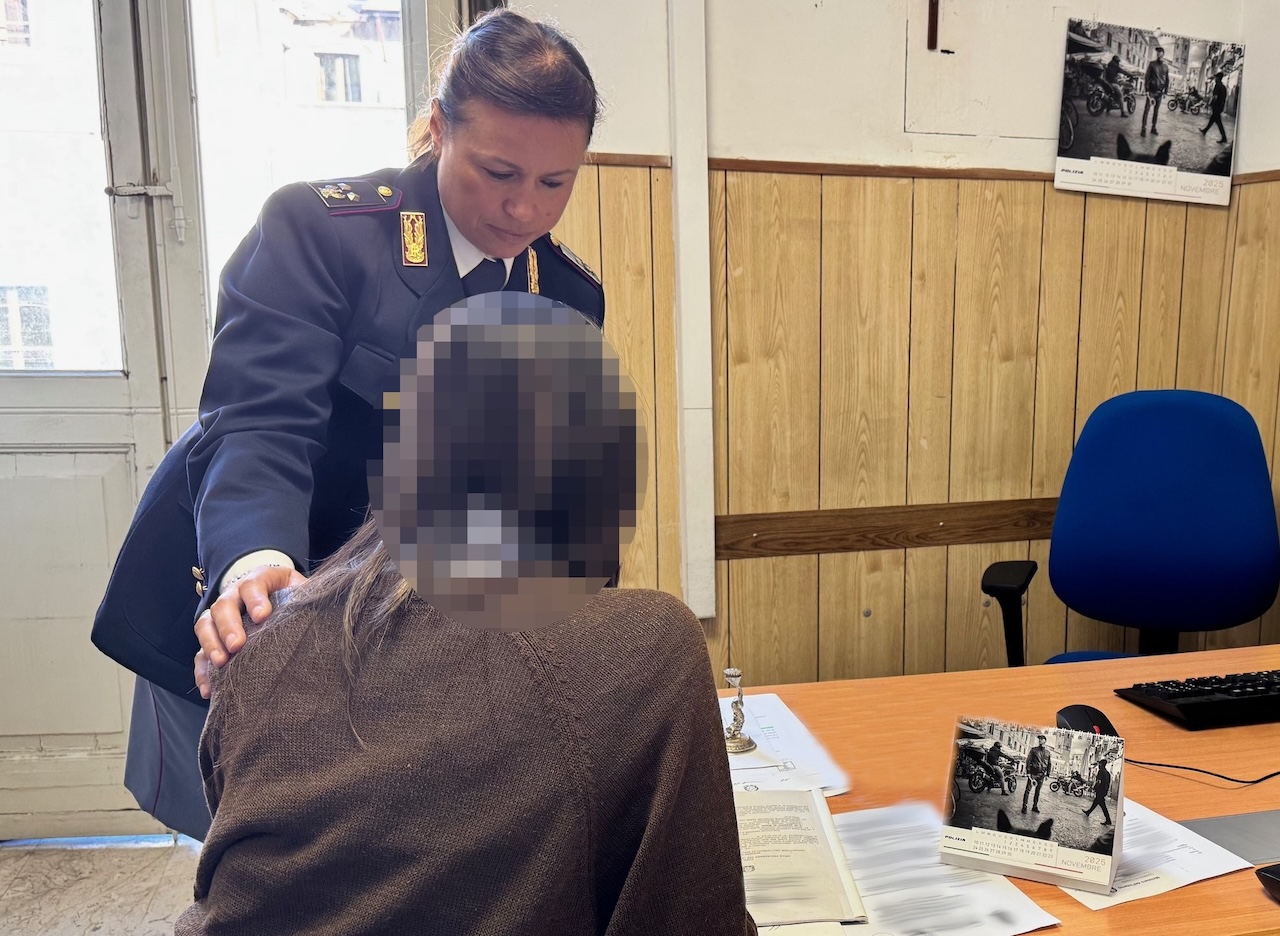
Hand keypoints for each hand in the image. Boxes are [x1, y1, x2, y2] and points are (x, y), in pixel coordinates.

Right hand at [194, 563, 307, 698]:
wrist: (283, 599)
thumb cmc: (296, 597)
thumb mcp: (303, 591)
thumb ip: (308, 598)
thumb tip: (324, 612)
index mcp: (260, 580)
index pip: (253, 584)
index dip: (255, 598)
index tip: (263, 616)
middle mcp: (235, 595)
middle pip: (224, 605)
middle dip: (229, 625)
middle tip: (238, 645)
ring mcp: (221, 617)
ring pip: (206, 625)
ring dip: (211, 644)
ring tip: (221, 663)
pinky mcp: (214, 639)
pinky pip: (200, 653)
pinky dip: (202, 670)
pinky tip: (208, 688)